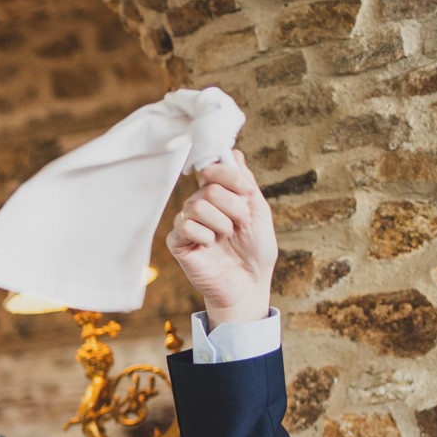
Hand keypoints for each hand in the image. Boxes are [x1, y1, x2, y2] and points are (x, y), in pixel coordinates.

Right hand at [165, 150, 275, 326]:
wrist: (249, 283)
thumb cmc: (255, 250)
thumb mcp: (258, 211)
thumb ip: (245, 182)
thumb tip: (233, 153)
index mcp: (219, 196)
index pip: (212, 169)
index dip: (228, 175)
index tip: (246, 191)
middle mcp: (200, 206)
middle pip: (208, 189)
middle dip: (232, 207)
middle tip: (239, 226)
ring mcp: (187, 224)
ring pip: (197, 206)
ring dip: (220, 223)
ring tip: (225, 238)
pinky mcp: (177, 243)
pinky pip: (185, 226)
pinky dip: (204, 236)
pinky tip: (210, 247)